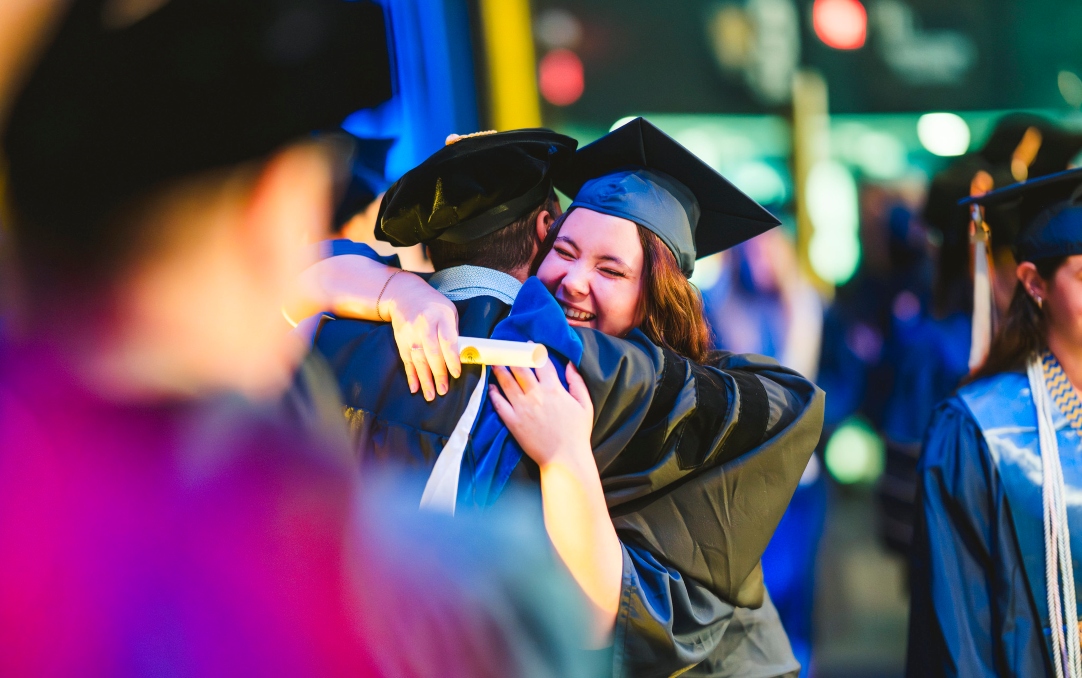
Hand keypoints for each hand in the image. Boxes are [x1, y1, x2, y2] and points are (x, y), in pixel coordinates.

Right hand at [384, 274, 461, 400]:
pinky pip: (406, 360)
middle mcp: (424, 324)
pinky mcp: (400, 339)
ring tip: (431, 395)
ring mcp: (410, 332)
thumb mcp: (449, 312)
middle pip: (432, 352)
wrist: (405, 294)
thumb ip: (453, 333)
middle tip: (444, 391)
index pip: (447, 340)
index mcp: (440, 316)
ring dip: (425, 379)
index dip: (452, 359)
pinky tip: (415, 388)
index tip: (456, 374)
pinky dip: (411, 375)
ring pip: (418, 359)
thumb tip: (461, 357)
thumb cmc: (434, 306)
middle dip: (438, 373)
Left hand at [488, 359, 593, 469]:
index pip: (540, 363)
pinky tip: (490, 387)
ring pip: (506, 383)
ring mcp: (522, 408)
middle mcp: (536, 395)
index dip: (533, 351)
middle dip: (512, 355)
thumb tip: (570, 364)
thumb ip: (577, 382)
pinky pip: (499, 404)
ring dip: (499, 369)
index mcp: (554, 389)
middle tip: (505, 348)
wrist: (565, 458)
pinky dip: (493, 393)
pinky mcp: (513, 422)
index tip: (527, 344)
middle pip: (520, 369)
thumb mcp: (585, 405)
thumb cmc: (577, 433)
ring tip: (494, 361)